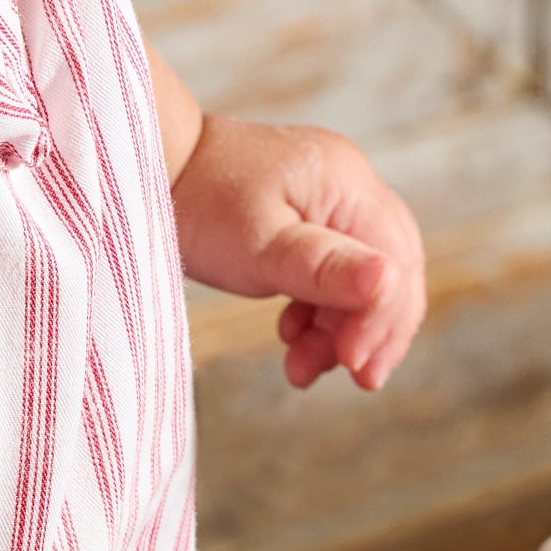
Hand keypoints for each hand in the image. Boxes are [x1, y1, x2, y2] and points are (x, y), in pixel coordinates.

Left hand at [171, 120, 425, 392]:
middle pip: (391, 273)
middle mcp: (350, 190)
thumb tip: (387, 284)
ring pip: (361, 282)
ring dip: (340, 332)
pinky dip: (319, 316)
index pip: (396, 263)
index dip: (384, 322)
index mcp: (348, 186)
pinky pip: (332, 278)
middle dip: (371, 332)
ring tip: (301, 368)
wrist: (154, 171)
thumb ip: (324, 268)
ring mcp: (330, 205)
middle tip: (352, 379)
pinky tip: (292, 337)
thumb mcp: (262, 247)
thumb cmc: (202, 204)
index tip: (356, 368)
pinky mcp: (307, 224)